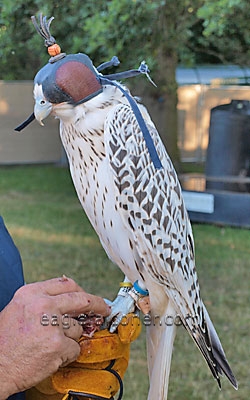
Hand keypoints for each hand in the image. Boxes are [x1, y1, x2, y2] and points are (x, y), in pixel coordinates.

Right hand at [0, 276, 109, 397]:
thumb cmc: (5, 342)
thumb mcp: (19, 309)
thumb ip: (42, 300)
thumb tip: (71, 300)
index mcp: (31, 293)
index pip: (66, 284)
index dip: (82, 290)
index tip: (90, 296)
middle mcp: (42, 305)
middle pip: (81, 299)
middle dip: (97, 304)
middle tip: (104, 309)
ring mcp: (51, 325)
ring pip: (77, 328)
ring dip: (70, 338)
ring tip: (49, 346)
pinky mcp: (57, 345)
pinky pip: (75, 348)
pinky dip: (67, 355)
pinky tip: (51, 357)